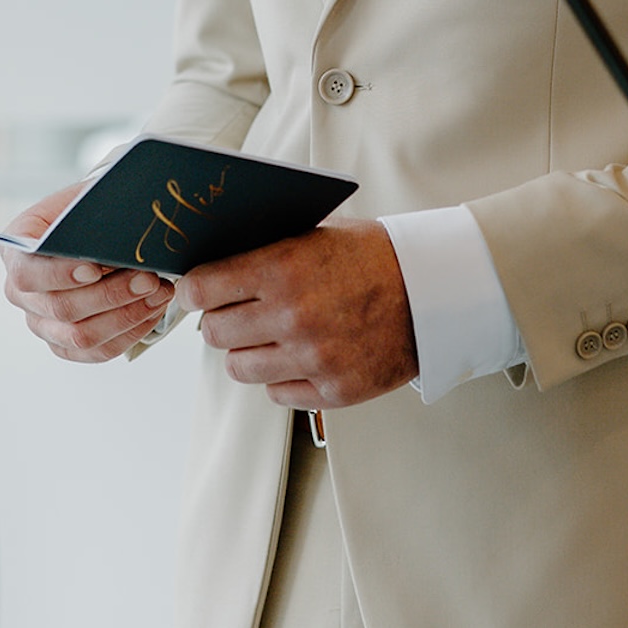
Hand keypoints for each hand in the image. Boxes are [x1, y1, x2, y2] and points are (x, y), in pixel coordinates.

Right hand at [0, 182, 174, 363]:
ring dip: (126, 316)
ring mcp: (40, 323)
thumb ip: (91, 217)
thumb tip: (119, 237)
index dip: (60, 274)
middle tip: (149, 278)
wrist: (89, 228)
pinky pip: (96, 351)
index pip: (28, 273)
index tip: (95, 268)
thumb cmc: (85, 213)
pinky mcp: (63, 344)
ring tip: (159, 293)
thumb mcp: (83, 202)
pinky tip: (152, 311)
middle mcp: (21, 293)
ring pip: (80, 336)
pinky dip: (129, 333)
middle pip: (60, 308)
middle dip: (111, 294)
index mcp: (15, 252)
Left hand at [175, 218, 416, 409]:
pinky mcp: (332, 390)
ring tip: (267, 336)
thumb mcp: (318, 234)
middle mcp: (292, 316)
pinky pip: (276, 393)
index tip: (196, 290)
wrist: (434, 292)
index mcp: (283, 268)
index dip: (194, 289)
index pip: (202, 288)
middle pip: (214, 332)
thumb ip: (268, 249)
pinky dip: (281, 378)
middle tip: (233, 312)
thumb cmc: (374, 256)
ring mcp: (312, 357)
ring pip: (239, 368)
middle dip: (218, 320)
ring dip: (247, 352)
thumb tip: (216, 260)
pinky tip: (299, 355)